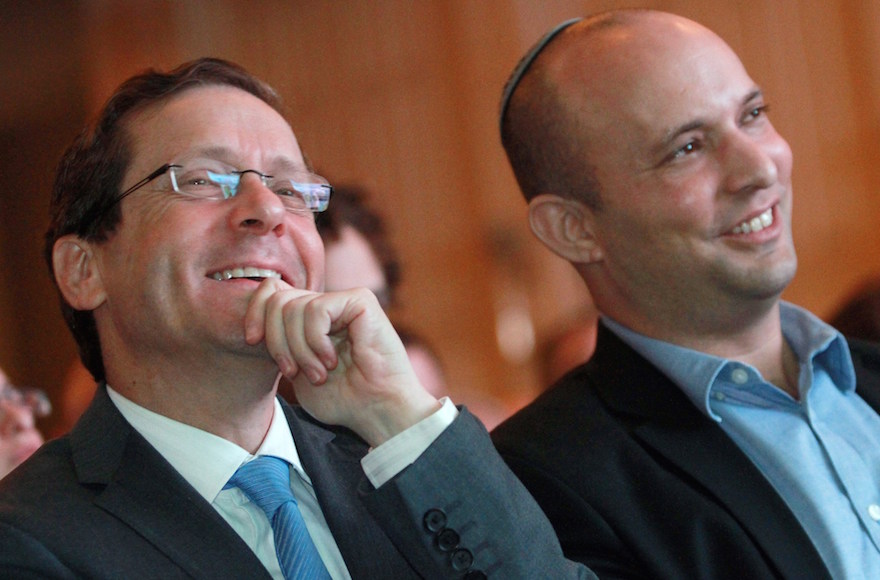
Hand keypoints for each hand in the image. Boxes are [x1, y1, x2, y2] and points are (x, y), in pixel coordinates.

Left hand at [244, 278, 440, 445]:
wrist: (378, 411)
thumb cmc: (343, 399)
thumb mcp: (297, 371)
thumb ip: (279, 344)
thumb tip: (255, 322)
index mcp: (310, 319)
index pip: (271, 292)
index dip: (255, 312)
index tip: (252, 341)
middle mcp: (327, 305)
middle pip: (277, 299)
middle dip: (276, 340)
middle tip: (294, 371)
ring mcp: (344, 301)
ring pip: (294, 307)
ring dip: (300, 349)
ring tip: (319, 374)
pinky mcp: (360, 301)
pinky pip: (317, 309)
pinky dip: (316, 340)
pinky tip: (331, 360)